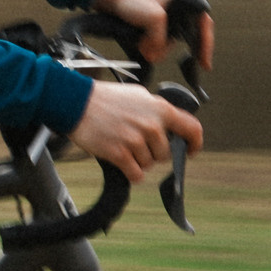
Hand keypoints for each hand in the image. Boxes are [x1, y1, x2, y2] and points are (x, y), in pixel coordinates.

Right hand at [69, 80, 201, 182]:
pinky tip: (121, 162)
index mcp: (160, 109)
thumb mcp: (138, 95)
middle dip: (153, 153)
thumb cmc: (104, 98)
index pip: (192, 129)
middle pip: (165, 154)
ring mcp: (135, 140)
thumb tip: (170, 124)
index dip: (194, 143)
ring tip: (122, 146)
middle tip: (136, 143)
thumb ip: (157, 110)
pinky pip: (136, 174)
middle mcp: (152, 125)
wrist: (75, 102)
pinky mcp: (120, 154)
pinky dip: (130, 172)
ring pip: (149, 164)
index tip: (190, 151)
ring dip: (138, 161)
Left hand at [93, 0, 215, 68]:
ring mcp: (163, 14)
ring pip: (168, 40)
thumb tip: (155, 55)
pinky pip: (156, 39)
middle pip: (184, 36)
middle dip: (167, 47)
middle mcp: (176, 6)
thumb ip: (161, 40)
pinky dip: (149, 45)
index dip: (206, 45)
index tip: (204, 65)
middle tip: (155, 52)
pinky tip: (139, 44)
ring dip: (156, 47)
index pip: (203, 24)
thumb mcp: (153, 18)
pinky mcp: (149, 21)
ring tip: (141, 44)